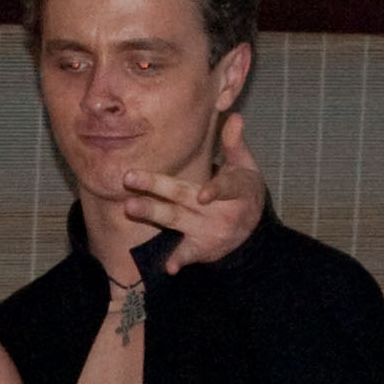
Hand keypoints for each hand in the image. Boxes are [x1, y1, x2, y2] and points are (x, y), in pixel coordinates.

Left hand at [125, 113, 263, 271]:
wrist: (254, 234)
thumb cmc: (244, 193)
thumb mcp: (246, 169)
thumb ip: (236, 145)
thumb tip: (234, 116)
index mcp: (237, 191)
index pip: (226, 188)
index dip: (215, 191)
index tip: (203, 196)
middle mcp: (221, 212)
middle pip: (185, 198)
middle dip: (158, 188)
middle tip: (130, 177)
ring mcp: (210, 232)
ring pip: (176, 220)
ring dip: (153, 213)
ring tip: (130, 206)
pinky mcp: (201, 248)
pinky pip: (187, 254)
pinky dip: (179, 260)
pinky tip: (168, 267)